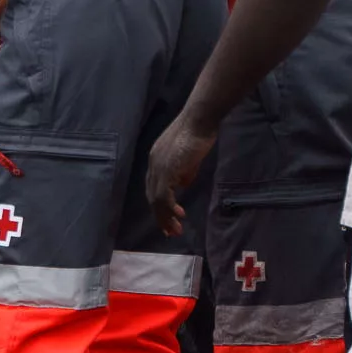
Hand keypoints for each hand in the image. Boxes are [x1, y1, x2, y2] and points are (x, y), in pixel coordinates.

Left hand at [143, 111, 216, 239]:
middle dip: (161, 216)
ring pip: (156, 199)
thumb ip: (184, 172)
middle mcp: (153, 165)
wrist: (199, 120)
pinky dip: (171, 208)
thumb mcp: (190, 157)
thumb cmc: (198, 133)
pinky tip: (180, 216)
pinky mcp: (166, 170)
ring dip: (166, 217)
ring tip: (175, 230)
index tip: (168, 219)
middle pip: (152, 196)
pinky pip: (164, 196)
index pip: (153, 187)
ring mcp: (158, 167)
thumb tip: (183, 184)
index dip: (160, 205)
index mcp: (156, 160)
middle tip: (170, 232)